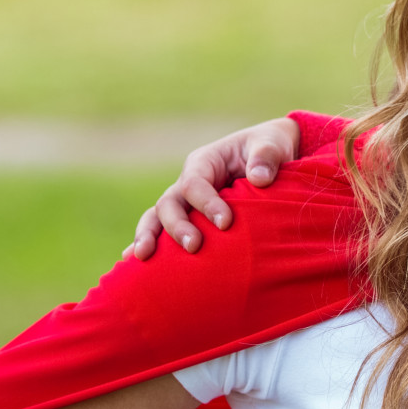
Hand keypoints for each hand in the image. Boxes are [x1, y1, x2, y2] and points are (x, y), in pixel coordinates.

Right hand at [123, 119, 300, 259]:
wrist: (274, 157)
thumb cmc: (271, 148)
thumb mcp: (272, 145)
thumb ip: (266, 156)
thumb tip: (259, 178)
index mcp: (205, 162)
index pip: (195, 183)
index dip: (206, 203)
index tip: (226, 222)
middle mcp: (188, 184)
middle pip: (169, 204)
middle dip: (177, 226)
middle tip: (194, 246)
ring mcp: (186, 204)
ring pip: (157, 219)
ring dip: (149, 237)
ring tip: (143, 257)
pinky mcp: (191, 221)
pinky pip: (163, 233)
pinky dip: (150, 246)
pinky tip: (134, 264)